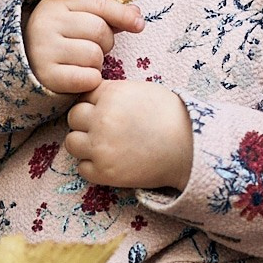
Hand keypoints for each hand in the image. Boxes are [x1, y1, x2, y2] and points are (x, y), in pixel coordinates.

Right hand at [23, 0, 144, 97]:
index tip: (139, 25)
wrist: (27, 65)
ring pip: (95, 55)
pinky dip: (91, 79)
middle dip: (106, 42)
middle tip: (93, 47)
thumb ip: (106, 14)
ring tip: (83, 62)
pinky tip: (79, 76)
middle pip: (99, 30)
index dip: (121, 14)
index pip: (96, 3)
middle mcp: (46, 24)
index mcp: (56, 4)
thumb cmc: (61, 39)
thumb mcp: (77, 17)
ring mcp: (44, 50)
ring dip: (97, 63)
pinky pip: (88, 78)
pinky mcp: (47, 75)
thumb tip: (136, 14)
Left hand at [66, 80, 190, 191]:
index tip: (109, 112)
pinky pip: (82, 167)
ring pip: (72, 142)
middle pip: (74, 117)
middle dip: (86, 122)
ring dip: (84, 144)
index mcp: (111, 94)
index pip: (84, 95)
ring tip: (105, 146)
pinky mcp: (104, 172)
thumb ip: (114, 93)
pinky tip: (111, 161)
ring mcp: (100, 146)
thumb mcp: (141, 91)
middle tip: (106, 130)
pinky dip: (92, 166)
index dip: (95, 104)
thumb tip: (93, 98)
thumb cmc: (171, 117)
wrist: (190, 149)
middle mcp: (101, 118)